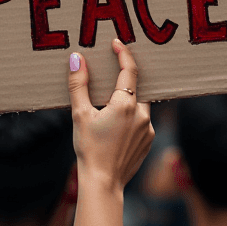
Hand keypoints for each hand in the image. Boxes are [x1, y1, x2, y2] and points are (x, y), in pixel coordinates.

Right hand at [68, 40, 153, 190]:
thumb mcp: (80, 114)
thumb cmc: (89, 148)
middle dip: (123, 81)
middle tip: (110, 77)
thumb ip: (79, 85)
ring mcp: (148, 128)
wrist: (103, 182)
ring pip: (139, 105)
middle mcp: (142, 114)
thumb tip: (77, 58)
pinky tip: (116, 127)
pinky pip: (142, 121)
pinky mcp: (149, 140)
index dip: (123, 54)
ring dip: (127, 102)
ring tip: (109, 108)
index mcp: (125, 104)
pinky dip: (131, 118)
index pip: (129, 70)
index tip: (117, 43)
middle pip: (135, 88)